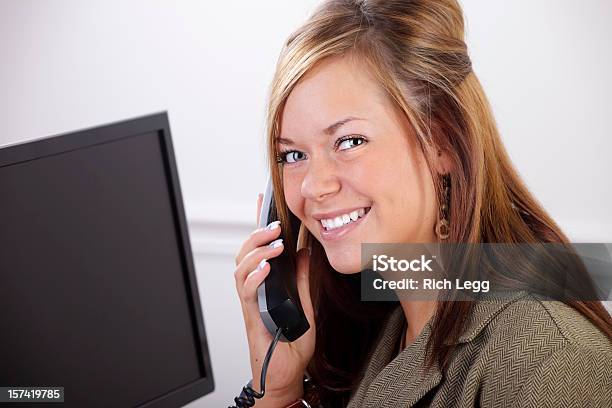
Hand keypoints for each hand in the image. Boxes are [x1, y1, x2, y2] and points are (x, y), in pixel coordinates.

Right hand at [233, 193, 315, 404]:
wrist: (287, 373)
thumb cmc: (291, 343)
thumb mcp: (306, 305)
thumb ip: (302, 279)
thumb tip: (305, 253)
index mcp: (268, 284)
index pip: (260, 249)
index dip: (258, 225)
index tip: (262, 201)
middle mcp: (256, 290)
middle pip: (244, 254)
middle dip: (257, 236)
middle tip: (275, 226)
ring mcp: (252, 302)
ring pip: (241, 269)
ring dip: (256, 253)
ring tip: (274, 244)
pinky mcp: (252, 317)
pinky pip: (247, 293)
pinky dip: (255, 277)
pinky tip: (266, 269)